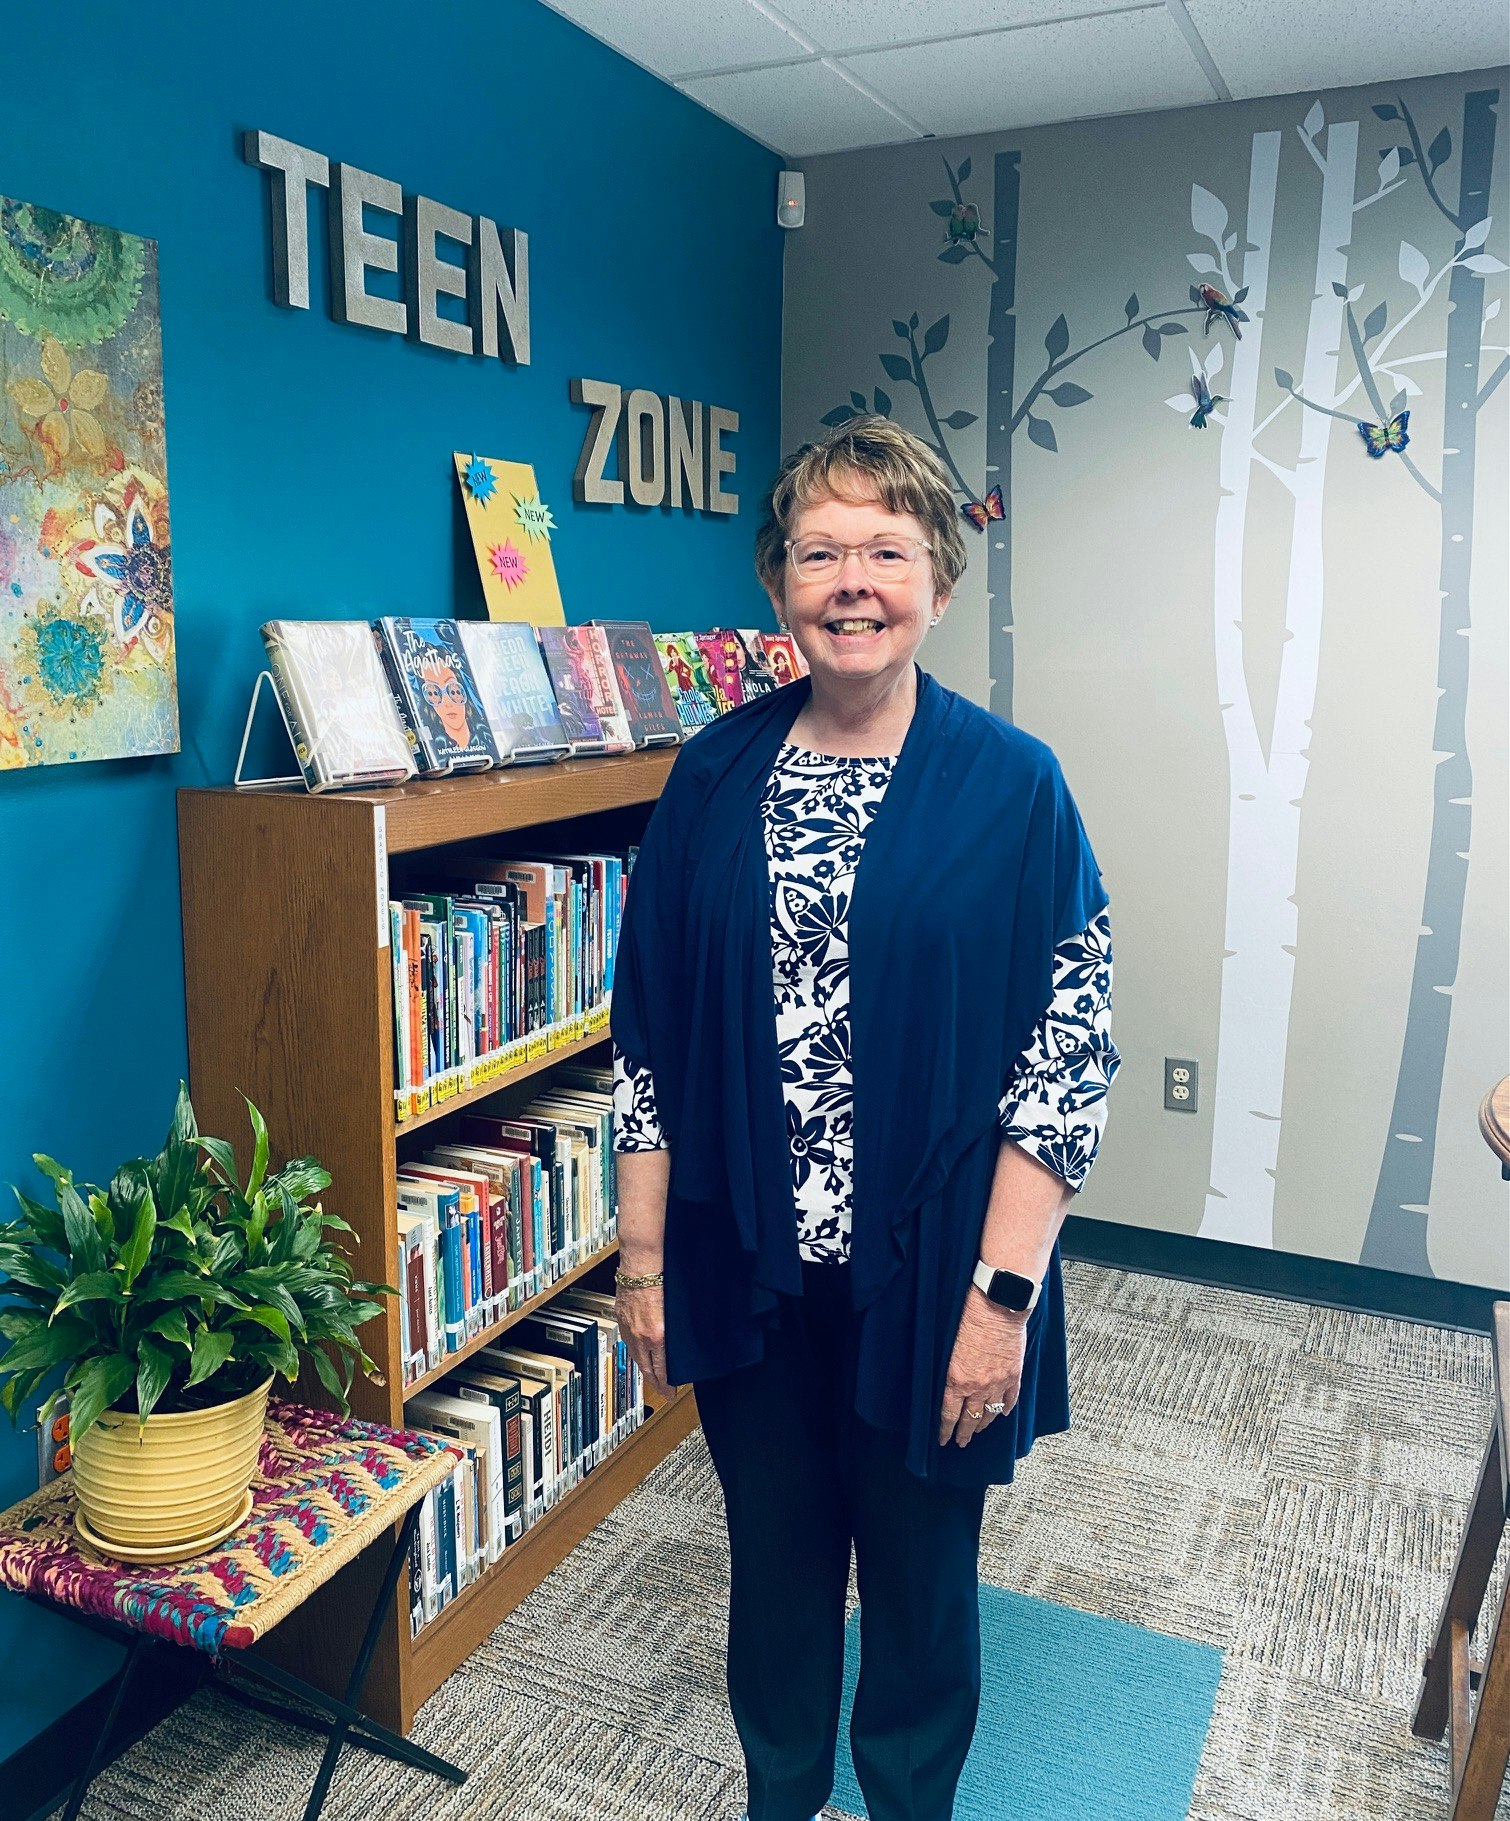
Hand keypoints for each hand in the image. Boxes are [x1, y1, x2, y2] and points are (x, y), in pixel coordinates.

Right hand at [616, 1282, 672, 1398]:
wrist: (642, 1266)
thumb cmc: (662, 1281)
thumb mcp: (676, 1313)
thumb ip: (676, 1332)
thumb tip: (682, 1345)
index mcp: (657, 1335)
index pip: (661, 1369)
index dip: (666, 1384)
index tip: (670, 1393)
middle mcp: (641, 1336)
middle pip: (646, 1368)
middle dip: (655, 1383)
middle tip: (663, 1391)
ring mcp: (629, 1328)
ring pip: (635, 1357)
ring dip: (644, 1368)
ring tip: (651, 1376)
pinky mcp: (622, 1319)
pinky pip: (628, 1342)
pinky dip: (635, 1352)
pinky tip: (639, 1352)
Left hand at [939, 1290, 1026, 1448]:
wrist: (997, 1305)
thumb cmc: (969, 1318)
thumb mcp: (948, 1346)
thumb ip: (949, 1371)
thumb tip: (948, 1385)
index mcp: (957, 1380)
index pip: (949, 1414)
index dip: (946, 1430)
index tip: (944, 1440)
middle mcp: (978, 1387)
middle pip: (969, 1419)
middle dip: (964, 1433)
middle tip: (961, 1442)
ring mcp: (998, 1382)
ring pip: (989, 1413)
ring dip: (982, 1424)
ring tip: (978, 1430)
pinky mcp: (1014, 1374)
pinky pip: (1010, 1399)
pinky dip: (1006, 1408)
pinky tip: (1002, 1414)